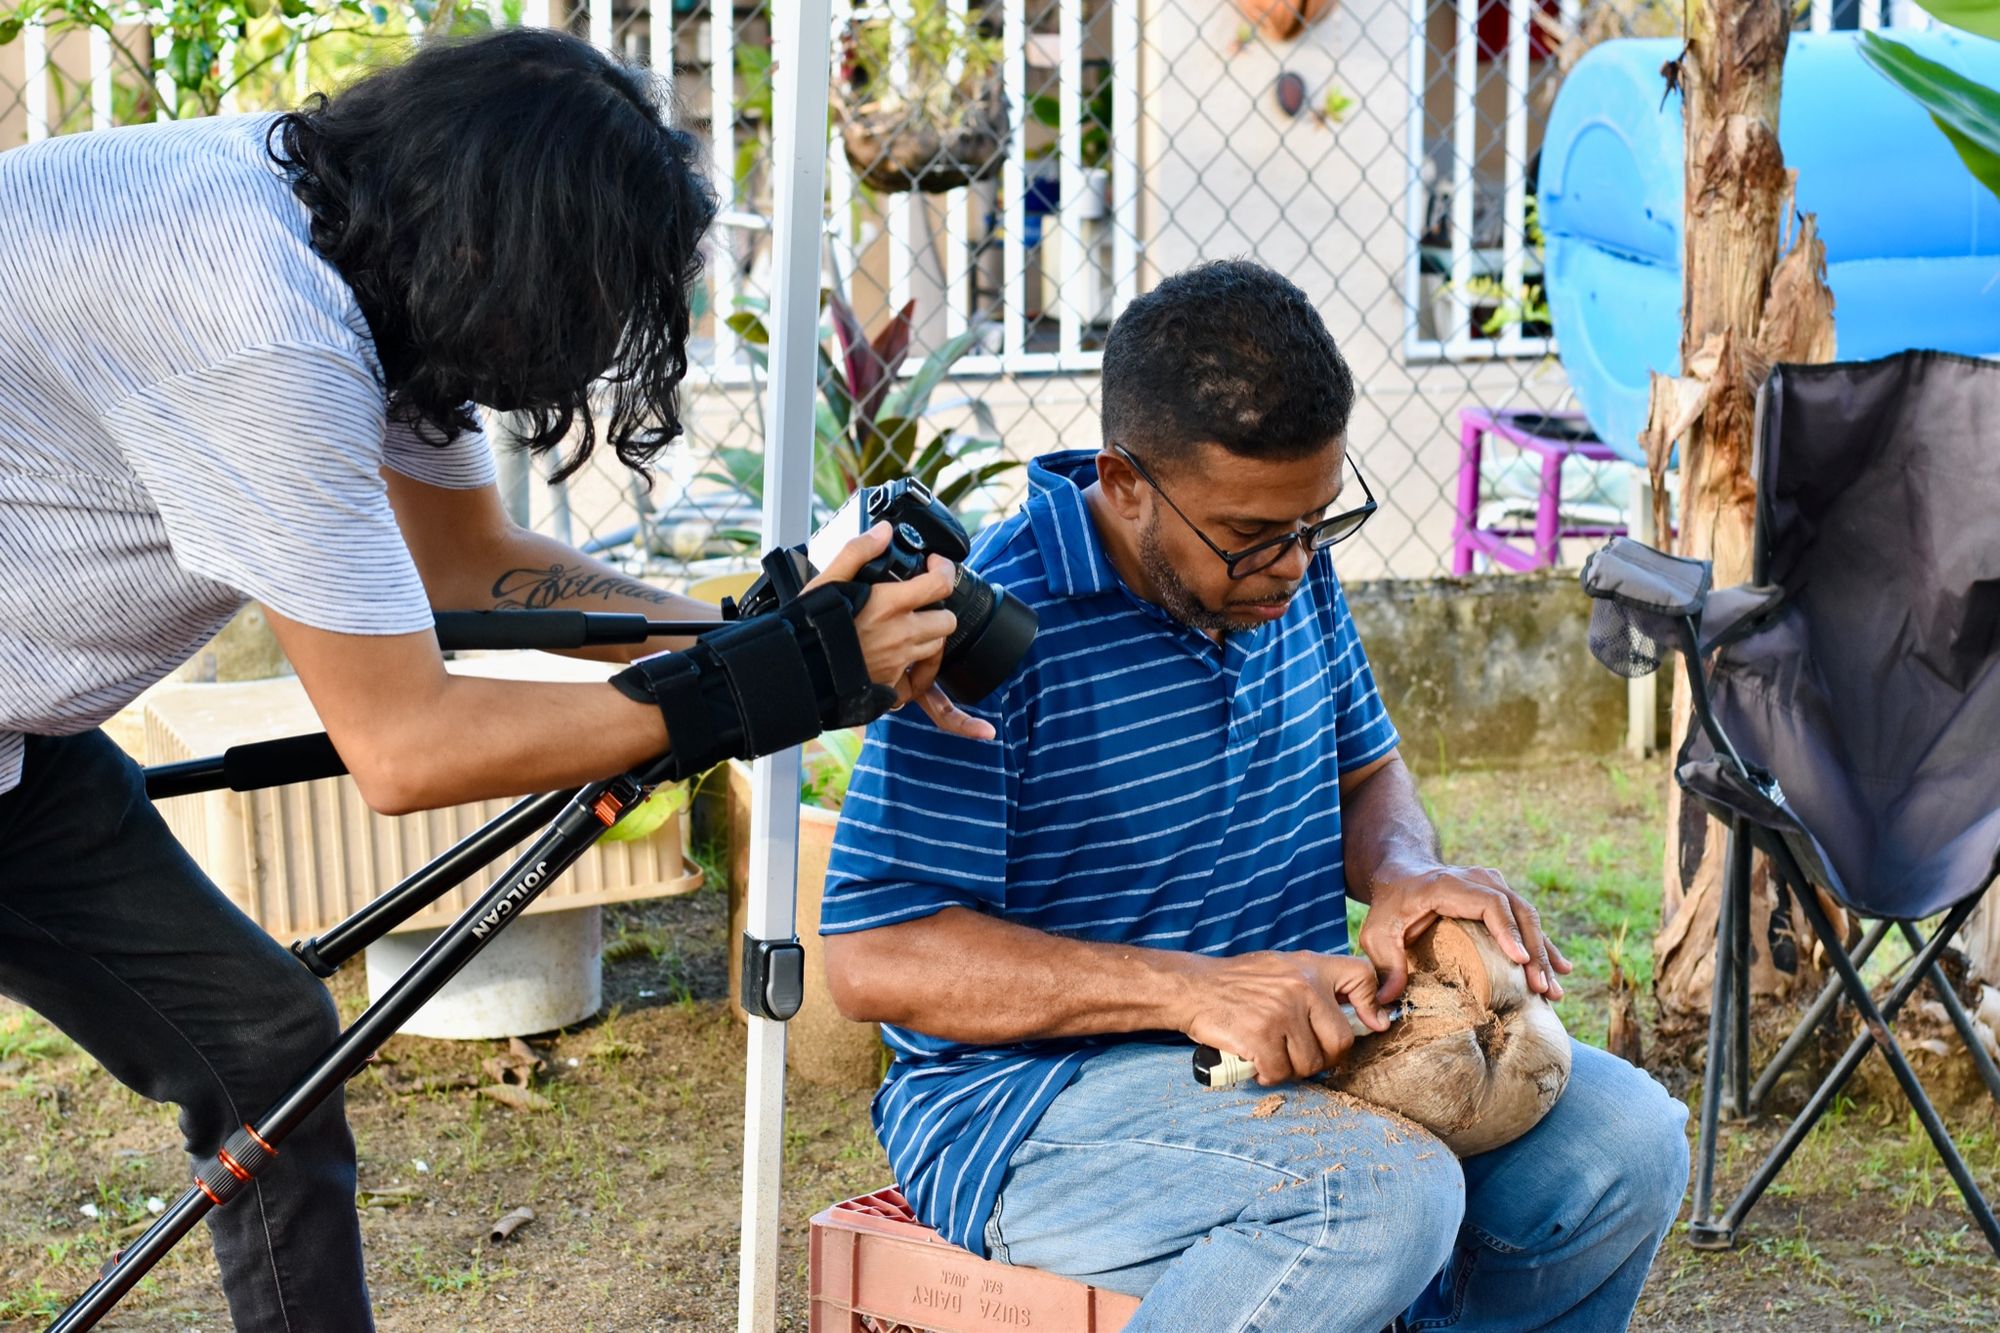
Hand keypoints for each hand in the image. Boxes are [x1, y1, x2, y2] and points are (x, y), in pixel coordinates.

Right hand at [806, 527, 994, 740]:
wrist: (797, 672)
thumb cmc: (808, 627)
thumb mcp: (827, 580)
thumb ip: (858, 551)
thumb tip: (883, 532)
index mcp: (890, 605)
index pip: (940, 584)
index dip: (944, 569)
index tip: (935, 565)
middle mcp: (901, 635)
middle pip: (947, 621)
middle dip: (940, 608)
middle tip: (923, 601)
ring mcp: (898, 663)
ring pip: (936, 647)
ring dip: (930, 635)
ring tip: (911, 627)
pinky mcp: (891, 686)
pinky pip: (918, 679)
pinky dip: (918, 669)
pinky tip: (905, 659)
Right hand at [1177, 951, 1386, 1085]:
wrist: (1193, 987)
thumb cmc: (1239, 983)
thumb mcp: (1283, 968)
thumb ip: (1317, 985)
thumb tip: (1366, 1013)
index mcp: (1310, 967)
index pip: (1362, 976)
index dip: (1373, 1005)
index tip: (1372, 1024)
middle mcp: (1302, 987)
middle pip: (1341, 1041)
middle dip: (1323, 1058)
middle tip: (1301, 1055)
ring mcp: (1282, 1012)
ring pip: (1310, 1063)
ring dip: (1291, 1068)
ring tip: (1272, 1054)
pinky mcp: (1261, 1036)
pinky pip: (1281, 1072)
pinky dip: (1269, 1075)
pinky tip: (1257, 1062)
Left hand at [1358, 863, 1571, 1004]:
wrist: (1402, 873)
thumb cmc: (1389, 905)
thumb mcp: (1376, 932)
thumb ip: (1384, 965)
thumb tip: (1385, 1004)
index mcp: (1449, 885)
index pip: (1490, 904)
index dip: (1507, 931)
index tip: (1520, 961)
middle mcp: (1478, 880)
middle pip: (1518, 911)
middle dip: (1534, 951)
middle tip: (1542, 989)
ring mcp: (1495, 886)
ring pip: (1529, 917)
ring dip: (1544, 954)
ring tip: (1554, 990)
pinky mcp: (1503, 897)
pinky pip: (1528, 921)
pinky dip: (1543, 946)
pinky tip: (1562, 970)